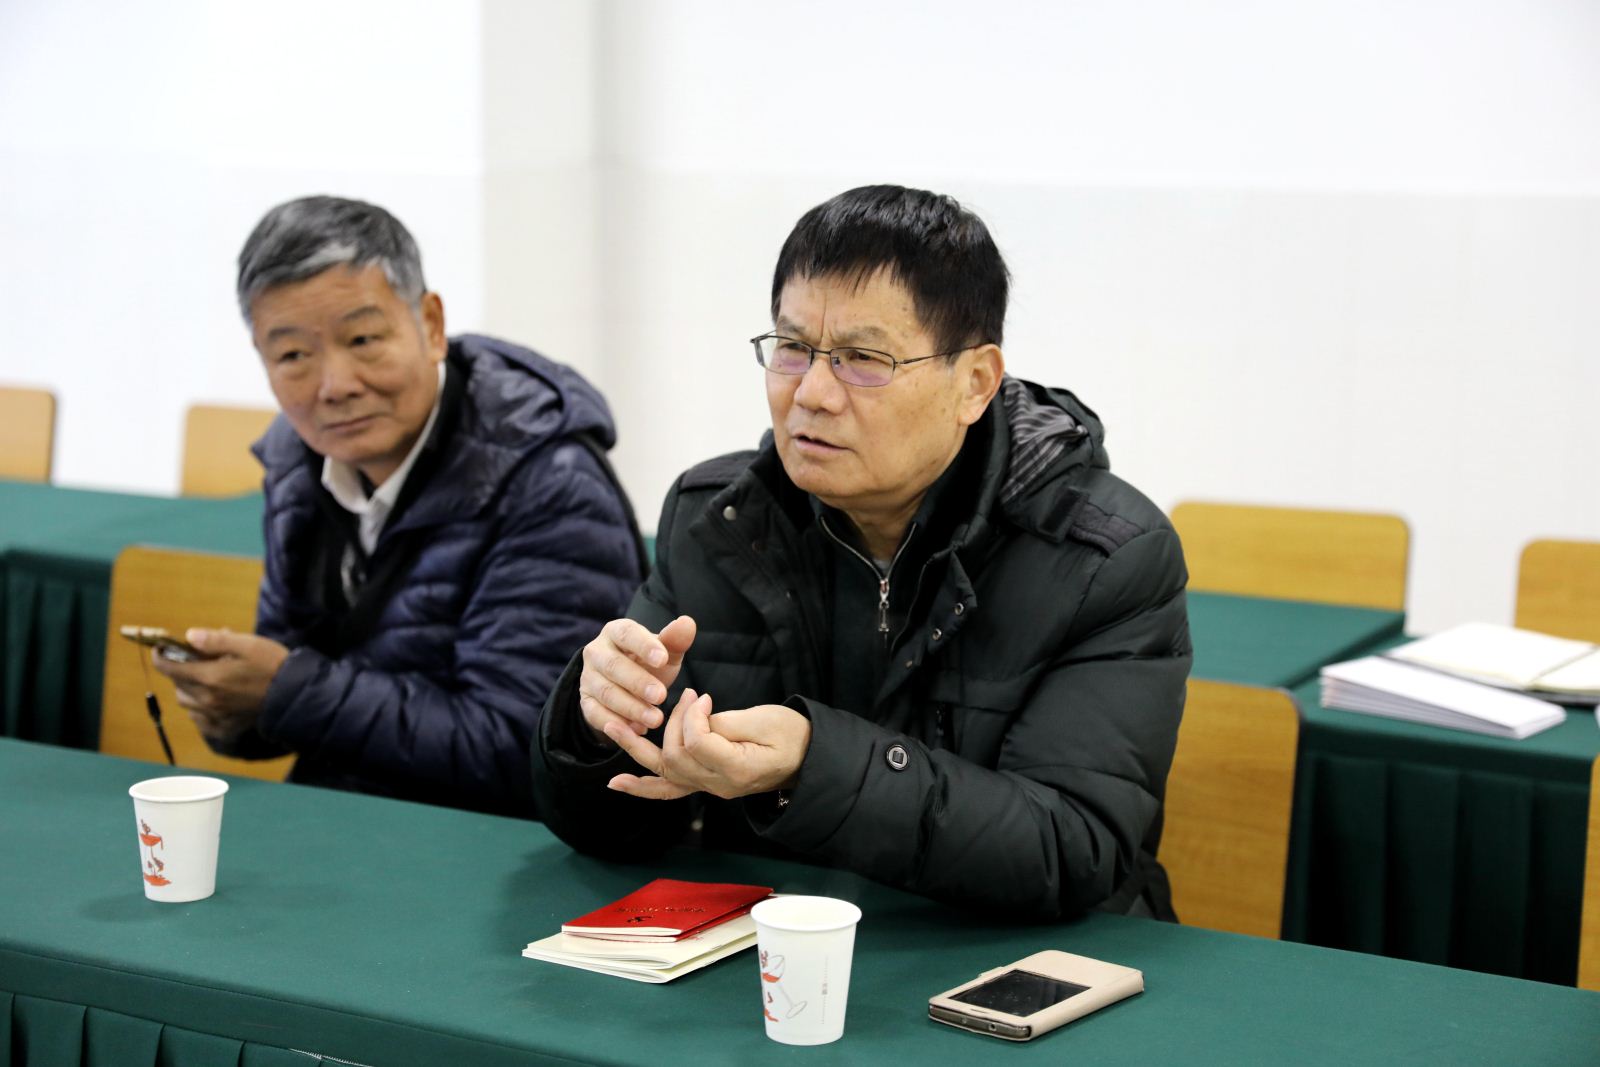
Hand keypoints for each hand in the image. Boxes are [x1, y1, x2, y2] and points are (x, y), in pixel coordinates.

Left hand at [148, 629, 288, 743]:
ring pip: (186, 703)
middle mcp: (207, 700)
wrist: (294, 694)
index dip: (160, 656)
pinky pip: (200, 721)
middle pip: (177, 685)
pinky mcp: (224, 728)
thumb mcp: (246, 644)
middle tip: (196, 659)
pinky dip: (199, 710)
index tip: (161, 648)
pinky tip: (212, 700)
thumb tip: (188, 636)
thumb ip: (214, 640)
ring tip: (205, 680)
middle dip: (179, 671)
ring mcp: (215, 717)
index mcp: (209, 677)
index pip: (168, 668)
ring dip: (188, 690)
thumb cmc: (271, 664)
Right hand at [578, 615, 696, 744]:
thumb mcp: (666, 652)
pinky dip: (617, 723)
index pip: (626, 633)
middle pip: (613, 666)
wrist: (629, 687)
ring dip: (631, 707)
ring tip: (656, 719)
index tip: (663, 659)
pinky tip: (638, 729)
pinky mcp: (585, 702)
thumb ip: (675, 640)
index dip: (643, 646)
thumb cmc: (650, 664)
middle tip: (661, 696)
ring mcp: (588, 678)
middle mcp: (596, 652)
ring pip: (606, 692)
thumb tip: (687, 623)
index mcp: (616, 632)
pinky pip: (596, 714)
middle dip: (638, 682)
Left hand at [605, 689, 811, 801]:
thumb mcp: (764, 721)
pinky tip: (617, 783)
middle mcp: (718, 785)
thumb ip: (726, 722)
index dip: (692, 717)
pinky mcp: (704, 783)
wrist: (806, 757)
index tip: (703, 697)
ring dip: (636, 749)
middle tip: (687, 698)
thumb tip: (695, 719)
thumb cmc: (791, 734)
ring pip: (664, 773)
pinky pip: (669, 791)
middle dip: (673, 723)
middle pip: (676, 757)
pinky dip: (642, 787)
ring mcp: (709, 788)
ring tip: (611, 726)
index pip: (696, 743)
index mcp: (736, 769)